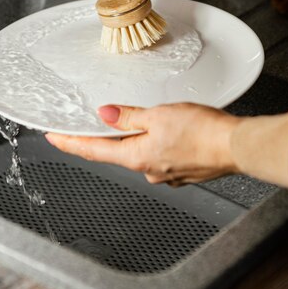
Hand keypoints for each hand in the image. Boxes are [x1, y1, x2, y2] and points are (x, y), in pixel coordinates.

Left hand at [45, 103, 239, 185]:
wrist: (235, 146)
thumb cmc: (202, 132)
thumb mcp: (158, 115)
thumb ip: (129, 116)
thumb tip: (105, 115)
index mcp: (136, 157)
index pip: (92, 150)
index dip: (69, 143)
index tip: (52, 138)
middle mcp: (148, 170)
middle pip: (116, 151)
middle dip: (108, 135)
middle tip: (101, 118)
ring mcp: (165, 173)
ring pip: (140, 151)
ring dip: (137, 137)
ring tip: (148, 118)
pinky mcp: (181, 171)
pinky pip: (159, 155)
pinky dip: (156, 142)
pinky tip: (169, 131)